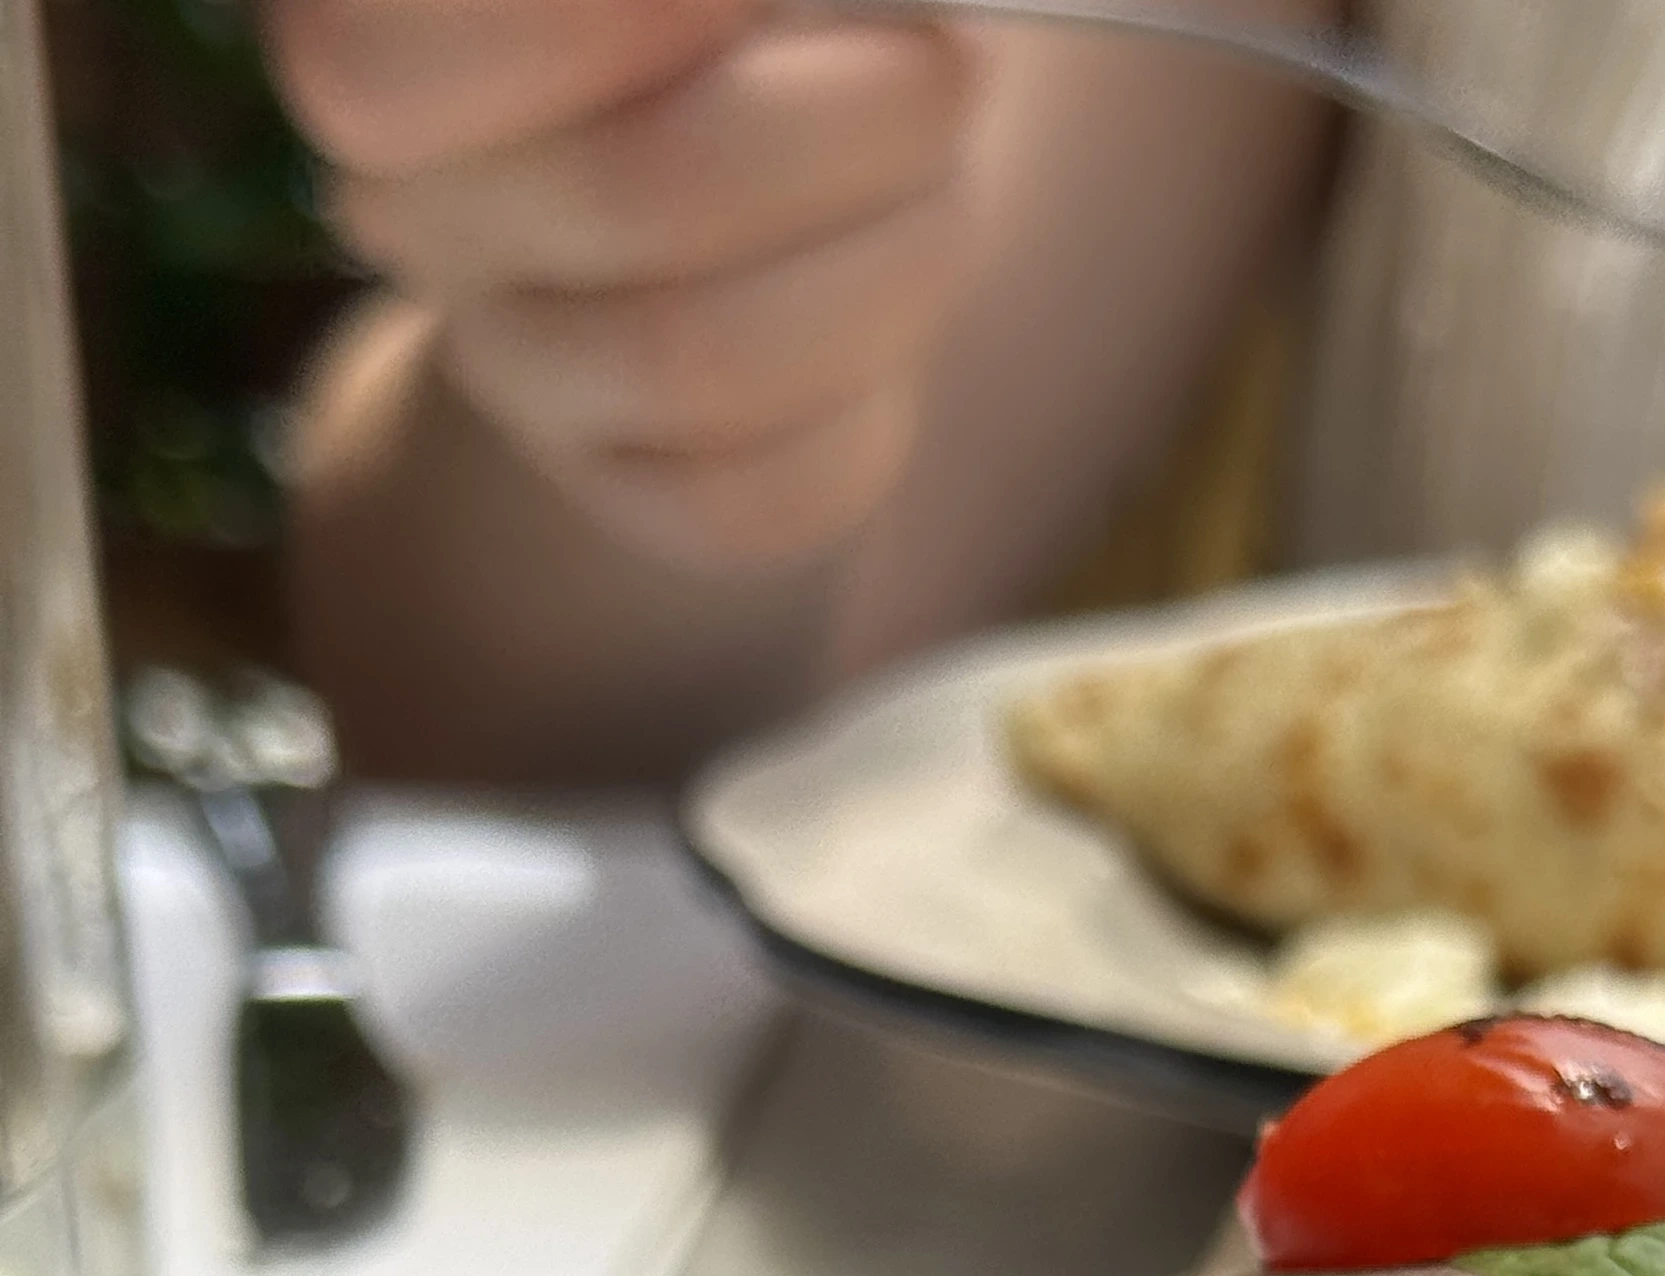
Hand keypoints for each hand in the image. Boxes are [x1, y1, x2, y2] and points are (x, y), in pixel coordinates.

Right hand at [266, 0, 979, 569]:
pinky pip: (766, 492)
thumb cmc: (761, 20)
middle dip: (855, 125)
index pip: (380, 62)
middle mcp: (417, 210)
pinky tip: (888, 304)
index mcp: (390, 41)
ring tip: (939, 184)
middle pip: (633, 196)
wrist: (772, 178)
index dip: (609, 17)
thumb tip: (874, 11)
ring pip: (706, 361)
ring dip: (894, 259)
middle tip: (942, 79)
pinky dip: (875, 400)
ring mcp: (515, 370)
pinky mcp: (632, 496)